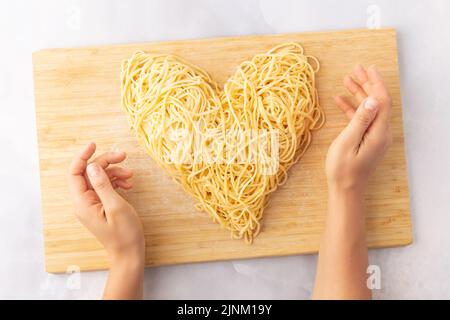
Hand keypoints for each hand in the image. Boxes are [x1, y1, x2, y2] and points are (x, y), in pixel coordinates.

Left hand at [67, 142, 144, 261]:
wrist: (129, 253)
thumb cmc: (124, 233)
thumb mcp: (116, 206)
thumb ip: (103, 185)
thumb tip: (92, 166)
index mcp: (83, 202)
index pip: (75, 173)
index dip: (83, 156)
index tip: (95, 144)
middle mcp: (84, 202)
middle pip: (90, 173)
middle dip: (106, 162)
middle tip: (124, 156)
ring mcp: (92, 204)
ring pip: (99, 178)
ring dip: (115, 172)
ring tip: (132, 175)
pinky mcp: (101, 206)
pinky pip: (106, 187)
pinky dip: (117, 182)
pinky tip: (130, 184)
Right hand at [326, 64, 392, 191]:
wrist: (346, 189)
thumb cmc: (343, 169)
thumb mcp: (348, 143)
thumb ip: (360, 120)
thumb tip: (371, 100)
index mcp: (378, 132)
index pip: (381, 101)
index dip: (375, 83)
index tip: (367, 69)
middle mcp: (380, 132)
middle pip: (377, 102)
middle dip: (367, 84)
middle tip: (356, 68)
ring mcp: (374, 136)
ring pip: (369, 108)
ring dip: (359, 93)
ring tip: (347, 79)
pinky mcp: (366, 139)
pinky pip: (361, 119)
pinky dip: (352, 108)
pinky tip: (340, 99)